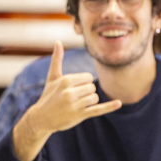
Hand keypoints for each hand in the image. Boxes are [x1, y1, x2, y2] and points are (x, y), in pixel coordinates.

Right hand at [12, 41, 121, 160]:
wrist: (41, 118)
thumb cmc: (48, 96)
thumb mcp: (52, 77)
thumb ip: (57, 59)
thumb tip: (58, 41)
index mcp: (65, 81)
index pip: (88, 77)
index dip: (83, 83)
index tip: (73, 89)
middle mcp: (69, 92)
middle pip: (92, 87)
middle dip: (86, 92)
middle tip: (72, 98)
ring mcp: (75, 105)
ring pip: (95, 98)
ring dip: (89, 101)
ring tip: (76, 105)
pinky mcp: (79, 115)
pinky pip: (98, 109)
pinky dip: (109, 107)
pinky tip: (119, 103)